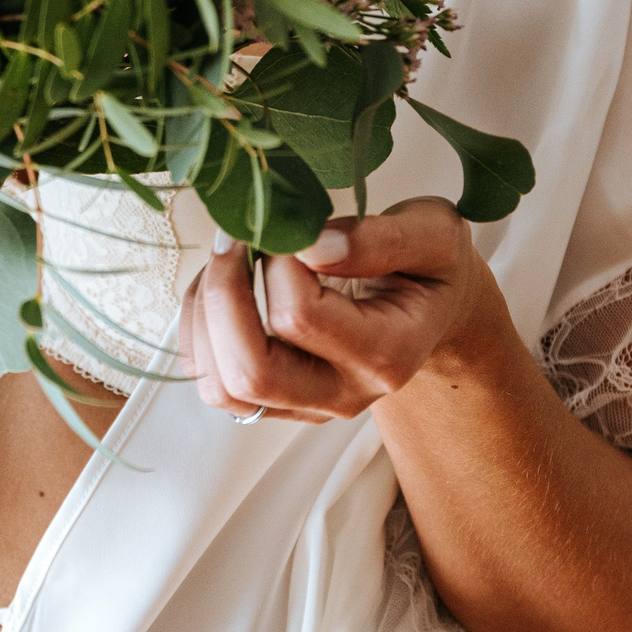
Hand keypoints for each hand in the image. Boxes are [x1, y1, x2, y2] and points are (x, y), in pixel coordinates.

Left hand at [180, 197, 495, 423]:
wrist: (430, 309)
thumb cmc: (430, 266)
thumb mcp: (431, 233)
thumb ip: (380, 238)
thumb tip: (311, 247)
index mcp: (386, 354)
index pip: (300, 317)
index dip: (277, 263)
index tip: (290, 227)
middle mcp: (342, 394)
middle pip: (251, 373)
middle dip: (223, 296)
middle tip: (235, 237)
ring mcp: (305, 404)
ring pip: (221, 386)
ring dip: (206, 315)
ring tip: (229, 259)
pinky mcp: (275, 400)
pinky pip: (212, 382)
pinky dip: (200, 329)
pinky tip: (224, 285)